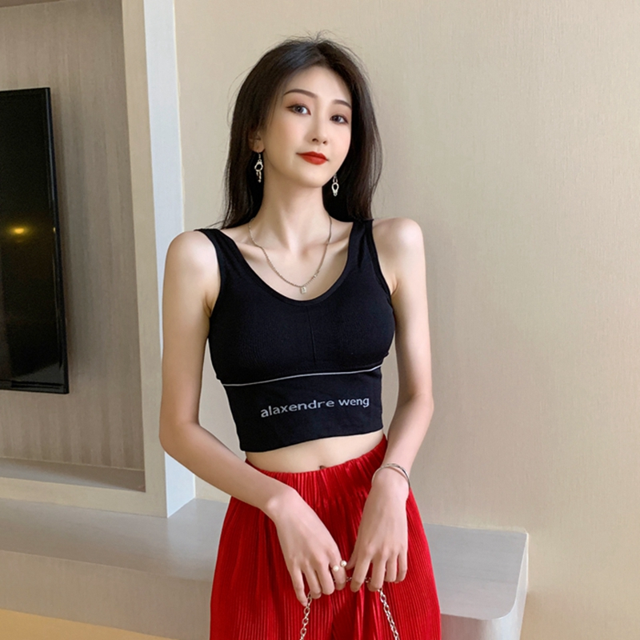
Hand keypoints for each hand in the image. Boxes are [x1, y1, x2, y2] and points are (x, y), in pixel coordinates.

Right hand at [269, 489, 348, 605]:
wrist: (290, 511)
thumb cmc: (309, 519)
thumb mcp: (327, 535)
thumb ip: (332, 552)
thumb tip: (336, 568)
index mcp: (332, 550)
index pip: (341, 577)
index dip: (340, 583)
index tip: (337, 583)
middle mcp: (321, 560)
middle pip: (329, 587)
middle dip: (329, 589)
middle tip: (326, 585)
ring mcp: (306, 564)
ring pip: (315, 590)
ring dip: (317, 592)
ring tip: (316, 590)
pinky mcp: (292, 565)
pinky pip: (299, 587)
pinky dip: (302, 597)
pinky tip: (304, 601)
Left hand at [346, 471, 408, 592]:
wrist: (388, 498)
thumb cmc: (372, 511)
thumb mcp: (361, 531)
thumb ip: (356, 551)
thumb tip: (350, 566)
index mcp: (365, 548)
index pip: (359, 576)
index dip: (356, 585)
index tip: (354, 588)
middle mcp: (380, 553)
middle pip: (376, 582)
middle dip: (371, 586)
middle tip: (368, 584)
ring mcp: (393, 551)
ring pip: (390, 578)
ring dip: (384, 581)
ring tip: (381, 577)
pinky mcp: (403, 548)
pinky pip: (402, 570)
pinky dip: (398, 577)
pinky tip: (394, 576)